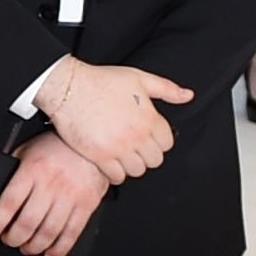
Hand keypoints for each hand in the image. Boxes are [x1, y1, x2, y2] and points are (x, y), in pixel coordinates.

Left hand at [0, 132, 111, 255]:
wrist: (92, 141)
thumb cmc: (56, 146)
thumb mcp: (26, 151)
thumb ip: (12, 170)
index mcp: (31, 171)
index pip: (8, 203)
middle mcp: (50, 185)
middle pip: (27, 222)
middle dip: (14, 239)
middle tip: (10, 241)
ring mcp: (70, 196)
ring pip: (48, 231)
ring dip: (34, 246)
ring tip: (27, 248)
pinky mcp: (87, 204)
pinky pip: (72, 232)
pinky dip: (61, 248)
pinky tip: (51, 253)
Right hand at [39, 58, 192, 180]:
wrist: (69, 88)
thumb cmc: (100, 81)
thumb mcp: (139, 78)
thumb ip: (166, 88)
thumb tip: (187, 95)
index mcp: (149, 118)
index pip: (167, 143)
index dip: (159, 142)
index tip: (149, 139)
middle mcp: (136, 135)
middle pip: (155, 160)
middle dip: (147, 155)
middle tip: (136, 149)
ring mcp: (118, 147)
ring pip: (137, 170)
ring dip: (132, 165)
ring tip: (123, 157)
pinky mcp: (99, 156)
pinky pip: (116, 177)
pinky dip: (116, 174)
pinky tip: (111, 164)